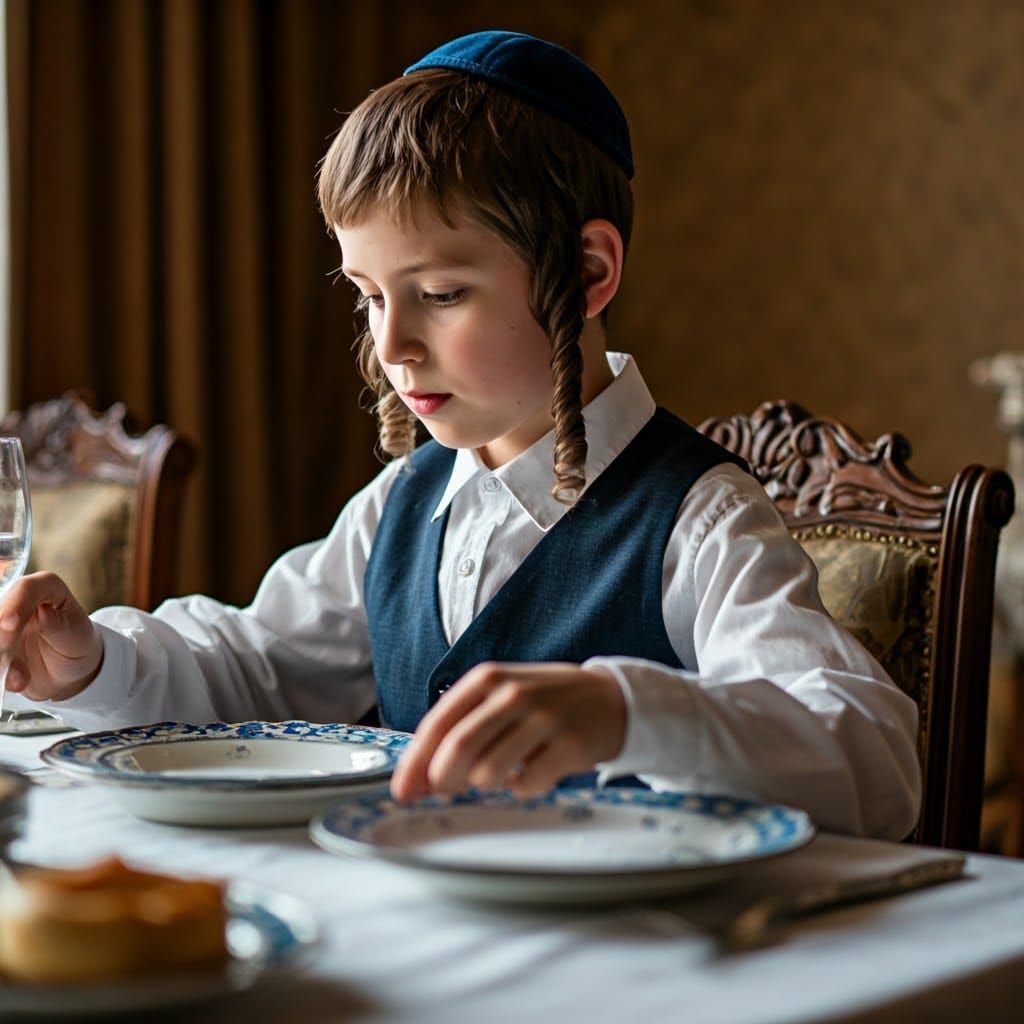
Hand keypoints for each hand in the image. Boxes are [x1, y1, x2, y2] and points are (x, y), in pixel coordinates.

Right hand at [0, 572, 103, 701]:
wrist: (66, 670)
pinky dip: (0, 672)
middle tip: (5, 654)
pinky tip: (17, 682)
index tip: (9, 624)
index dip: (15, 605)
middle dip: (0, 634)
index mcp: (46, 588)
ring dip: (0, 658)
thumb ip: (59, 625)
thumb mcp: (75, 636)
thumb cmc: (75, 644)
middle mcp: (18, 600)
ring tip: (19, 679)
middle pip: (0, 610)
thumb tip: (44, 611)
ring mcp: (1, 622)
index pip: (26, 588)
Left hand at [390, 661, 626, 801]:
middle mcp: (513, 694)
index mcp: (488, 679)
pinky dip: (521, 788)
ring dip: (486, 784)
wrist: (610, 699)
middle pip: (457, 749)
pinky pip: (526, 785)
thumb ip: (462, 727)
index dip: (415, 763)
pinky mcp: (569, 746)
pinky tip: (532, 772)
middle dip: (440, 781)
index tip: (403, 791)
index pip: (437, 724)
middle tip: (442, 793)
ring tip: (502, 773)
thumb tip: (420, 776)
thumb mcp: (501, 696)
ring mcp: (543, 719)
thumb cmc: (545, 702)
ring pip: (488, 772)